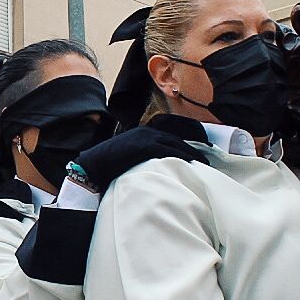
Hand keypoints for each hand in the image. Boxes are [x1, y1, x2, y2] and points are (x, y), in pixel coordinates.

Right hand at [72, 124, 203, 191]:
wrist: (93, 165)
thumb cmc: (108, 165)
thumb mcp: (128, 156)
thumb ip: (141, 157)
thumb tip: (153, 167)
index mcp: (143, 134)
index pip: (169, 138)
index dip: (185, 145)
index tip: (197, 153)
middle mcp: (146, 132)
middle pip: (175, 140)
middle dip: (192, 148)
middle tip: (206, 158)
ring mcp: (145, 138)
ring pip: (174, 144)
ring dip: (191, 153)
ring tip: (203, 162)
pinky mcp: (143, 146)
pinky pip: (167, 150)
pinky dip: (181, 155)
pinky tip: (191, 162)